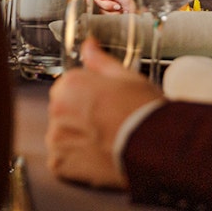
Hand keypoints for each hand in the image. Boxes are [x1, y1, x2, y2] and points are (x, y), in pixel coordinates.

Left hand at [47, 38, 161, 188]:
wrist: (154, 147)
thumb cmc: (143, 111)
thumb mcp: (127, 77)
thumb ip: (100, 62)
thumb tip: (89, 46)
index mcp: (71, 85)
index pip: (67, 85)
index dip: (88, 93)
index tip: (102, 100)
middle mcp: (58, 110)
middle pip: (63, 110)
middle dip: (80, 115)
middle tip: (108, 120)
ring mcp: (58, 139)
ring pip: (62, 135)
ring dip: (78, 138)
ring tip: (105, 139)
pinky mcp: (60, 165)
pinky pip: (62, 160)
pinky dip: (77, 160)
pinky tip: (99, 153)